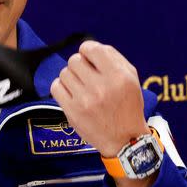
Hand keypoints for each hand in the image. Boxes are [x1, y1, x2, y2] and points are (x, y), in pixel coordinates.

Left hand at [49, 40, 148, 157]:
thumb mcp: (131, 79)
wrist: (125, 140)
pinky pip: (56, 87)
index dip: (88, 50)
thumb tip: (90, 46)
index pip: (92, 49)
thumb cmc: (128, 106)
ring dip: (71, 77)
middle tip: (87, 76)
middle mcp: (102, 86)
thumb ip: (113, 58)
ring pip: (64, 73)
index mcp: (119, 76)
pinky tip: (71, 93)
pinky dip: (61, 88)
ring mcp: (85, 100)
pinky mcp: (72, 111)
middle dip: (80, 65)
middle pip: (75, 60)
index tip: (89, 58)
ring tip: (81, 87)